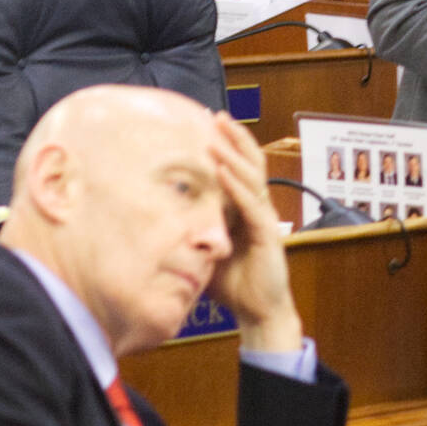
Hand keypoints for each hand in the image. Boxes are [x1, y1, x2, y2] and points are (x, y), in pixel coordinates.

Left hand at [204, 112, 302, 352]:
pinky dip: (237, 184)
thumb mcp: (207, 249)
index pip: (238, 167)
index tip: (208, 123)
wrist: (259, 311)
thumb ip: (194, 229)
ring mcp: (264, 218)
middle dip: (233, 137)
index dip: (227, 144)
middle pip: (250, 162)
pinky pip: (251, 203)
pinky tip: (224, 169)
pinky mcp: (267, 233)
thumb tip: (159, 217)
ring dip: (234, 152)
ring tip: (218, 132)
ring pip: (251, 176)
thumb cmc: (233, 283)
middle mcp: (258, 207)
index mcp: (245, 208)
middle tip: (215, 115)